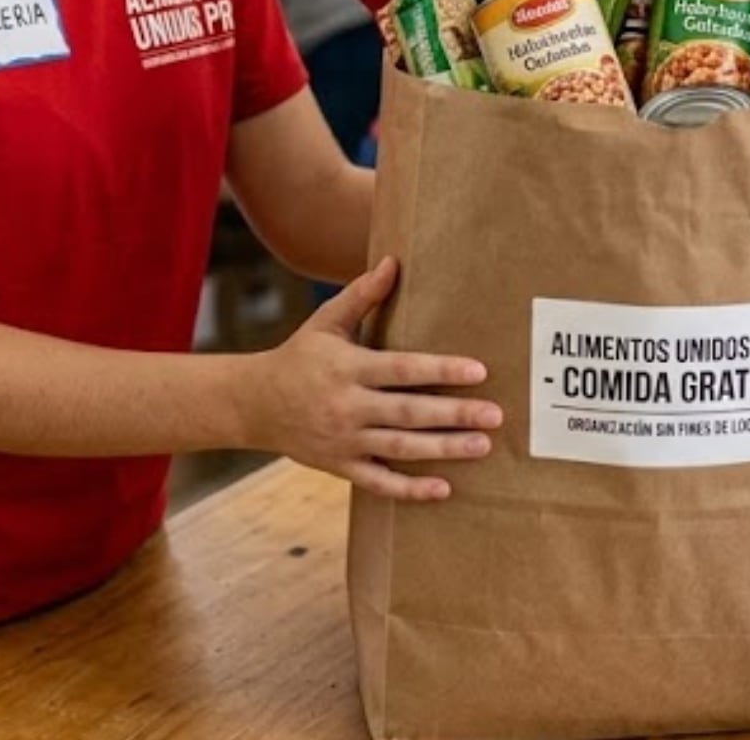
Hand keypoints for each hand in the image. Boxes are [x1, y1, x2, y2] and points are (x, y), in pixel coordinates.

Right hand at [248, 257, 499, 500]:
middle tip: (495, 415)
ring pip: (400, 448)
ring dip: (443, 449)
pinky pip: (379, 482)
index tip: (478, 371)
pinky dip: (409, 489)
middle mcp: (347, 406)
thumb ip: (362, 294)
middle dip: (453, 414)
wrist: (254, 404)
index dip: (440, 370)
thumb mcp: (326, 322)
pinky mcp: (341, 466)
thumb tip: (393, 261)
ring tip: (482, 446)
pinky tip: (443, 489)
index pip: (402, 369)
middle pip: (408, 412)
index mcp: (348, 368)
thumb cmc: (299, 356)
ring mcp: (344, 440)